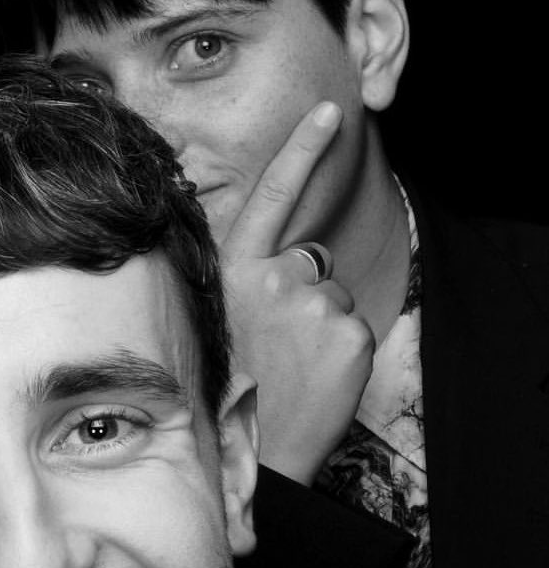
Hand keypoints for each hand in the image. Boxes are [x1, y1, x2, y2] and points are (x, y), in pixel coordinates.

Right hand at [219, 102, 373, 484]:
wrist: (249, 455)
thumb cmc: (224, 394)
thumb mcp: (214, 325)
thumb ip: (245, 286)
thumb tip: (290, 267)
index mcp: (231, 274)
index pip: (272, 198)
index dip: (301, 151)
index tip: (330, 112)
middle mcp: (272, 278)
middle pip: (310, 263)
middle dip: (303, 294)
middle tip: (275, 349)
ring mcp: (313, 303)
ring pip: (333, 299)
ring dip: (320, 329)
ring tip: (290, 370)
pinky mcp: (348, 331)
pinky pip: (354, 329)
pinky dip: (341, 353)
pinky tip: (315, 379)